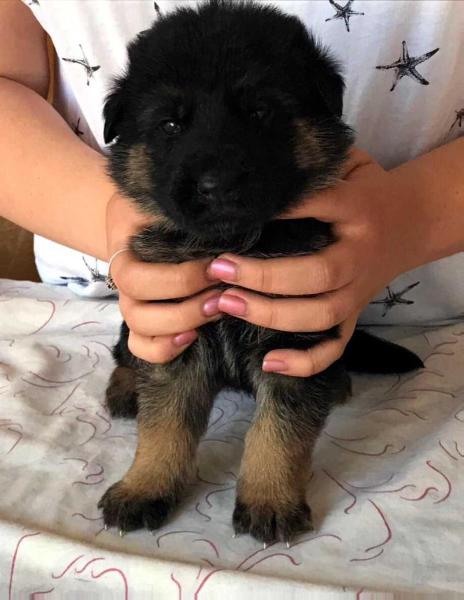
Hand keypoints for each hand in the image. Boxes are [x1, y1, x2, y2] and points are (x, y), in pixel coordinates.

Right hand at [106, 193, 220, 362]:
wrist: (142, 218)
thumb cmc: (161, 209)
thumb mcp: (166, 201)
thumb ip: (182, 211)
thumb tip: (220, 220)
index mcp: (123, 253)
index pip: (135, 277)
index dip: (178, 279)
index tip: (215, 268)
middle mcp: (124, 284)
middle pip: (136, 311)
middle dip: (184, 309)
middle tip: (220, 296)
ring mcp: (132, 305)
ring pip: (140, 332)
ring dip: (180, 326)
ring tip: (215, 311)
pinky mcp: (145, 323)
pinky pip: (142, 348)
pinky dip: (164, 350)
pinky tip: (193, 338)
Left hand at [208, 148, 422, 376]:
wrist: (411, 223)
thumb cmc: (366, 193)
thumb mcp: (348, 167)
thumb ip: (314, 170)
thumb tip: (260, 176)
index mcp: (358, 211)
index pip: (322, 206)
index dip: (284, 211)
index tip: (239, 214)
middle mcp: (358, 257)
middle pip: (318, 275)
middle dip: (264, 276)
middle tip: (219, 268)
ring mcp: (357, 292)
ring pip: (321, 315)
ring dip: (273, 314)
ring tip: (227, 303)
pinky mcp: (353, 315)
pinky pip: (335, 347)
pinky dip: (305, 361)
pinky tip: (268, 362)